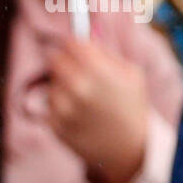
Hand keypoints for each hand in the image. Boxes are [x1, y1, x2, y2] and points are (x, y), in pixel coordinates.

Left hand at [46, 38, 147, 182]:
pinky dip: (60, 106)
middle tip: (75, 68)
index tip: (75, 46)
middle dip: (64, 61)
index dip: (73, 43)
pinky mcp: (54, 125)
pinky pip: (50, 104)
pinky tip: (79, 114)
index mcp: (98, 72)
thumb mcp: (130, 73)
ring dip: (62, 85)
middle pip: (54, 59)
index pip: (70, 43)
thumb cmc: (132, 107)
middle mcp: (77, 88)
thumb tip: (84, 33)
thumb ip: (105, 53)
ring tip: (84, 98)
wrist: (130, 149)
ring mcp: (63, 109)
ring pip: (51, 83)